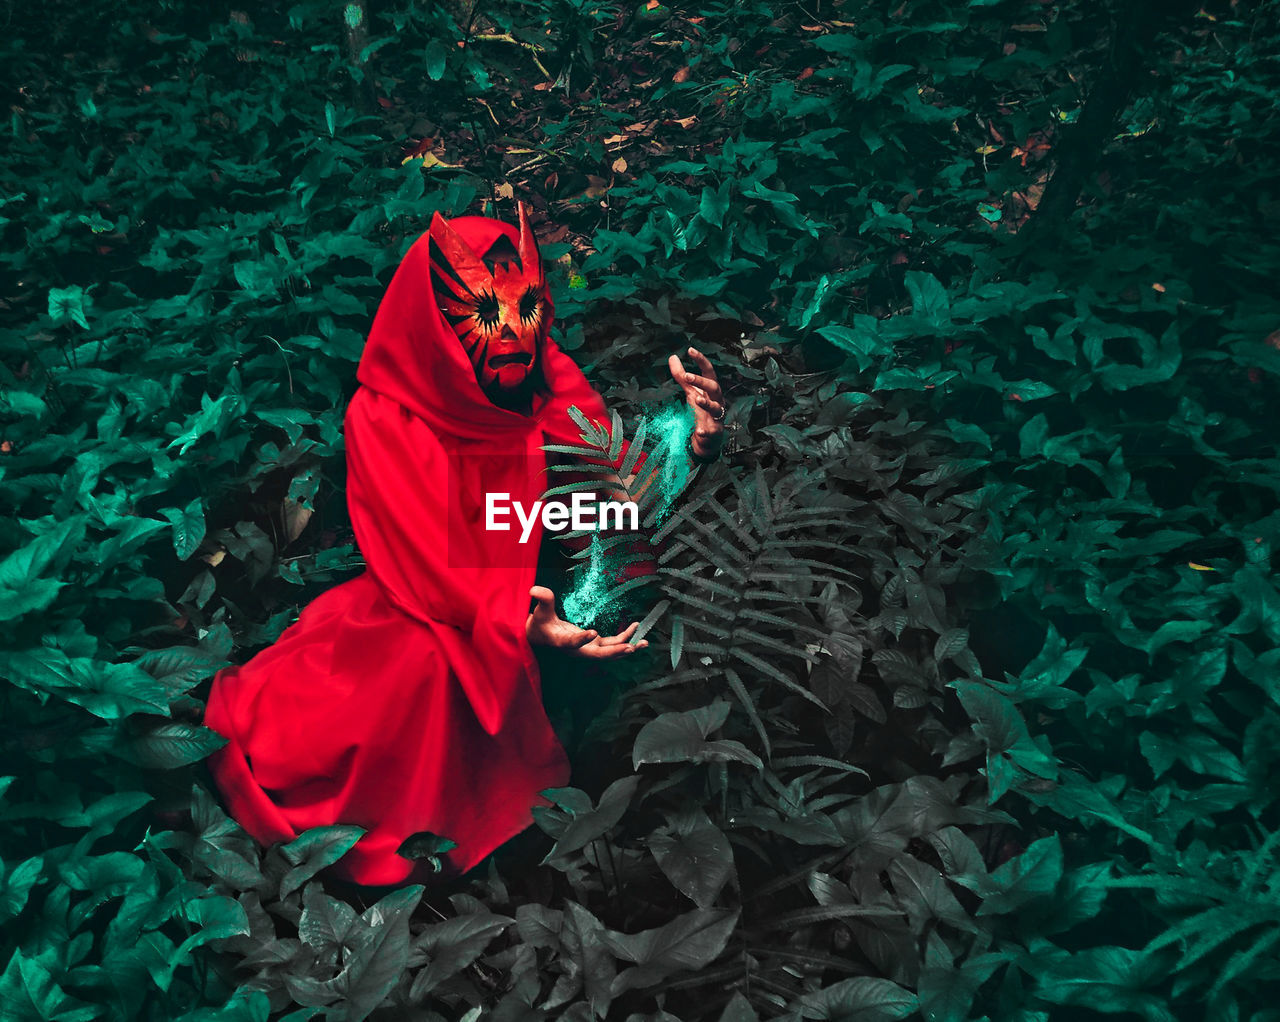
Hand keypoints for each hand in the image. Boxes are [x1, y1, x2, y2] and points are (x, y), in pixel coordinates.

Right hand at [525, 586, 648, 659]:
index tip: (592, 632)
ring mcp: (588, 648)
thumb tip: (534, 589)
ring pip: (610, 652)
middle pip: (598, 654)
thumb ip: (542, 600)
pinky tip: (637, 629)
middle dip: (615, 651)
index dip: (582, 639)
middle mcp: (578, 650)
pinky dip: (625, 639)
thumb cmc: (540, 625)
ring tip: (644, 643)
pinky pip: (612, 644)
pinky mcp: (595, 644)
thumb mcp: (540, 612)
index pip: (572, 643)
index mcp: (562, 642)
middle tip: (630, 648)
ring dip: (627, 647)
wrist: (541, 639)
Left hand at [668, 346, 724, 459]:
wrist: (707, 437)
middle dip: (702, 381)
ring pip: (716, 408)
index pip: (709, 372)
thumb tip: (673, 357)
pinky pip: (712, 431)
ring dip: (706, 403)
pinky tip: (699, 431)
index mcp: (710, 390)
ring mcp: (716, 417)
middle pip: (714, 387)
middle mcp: (716, 401)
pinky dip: (705, 431)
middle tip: (687, 376)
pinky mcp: (714, 431)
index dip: (701, 360)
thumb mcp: (691, 392)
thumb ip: (682, 376)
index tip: (690, 350)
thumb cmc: (701, 411)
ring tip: (696, 399)